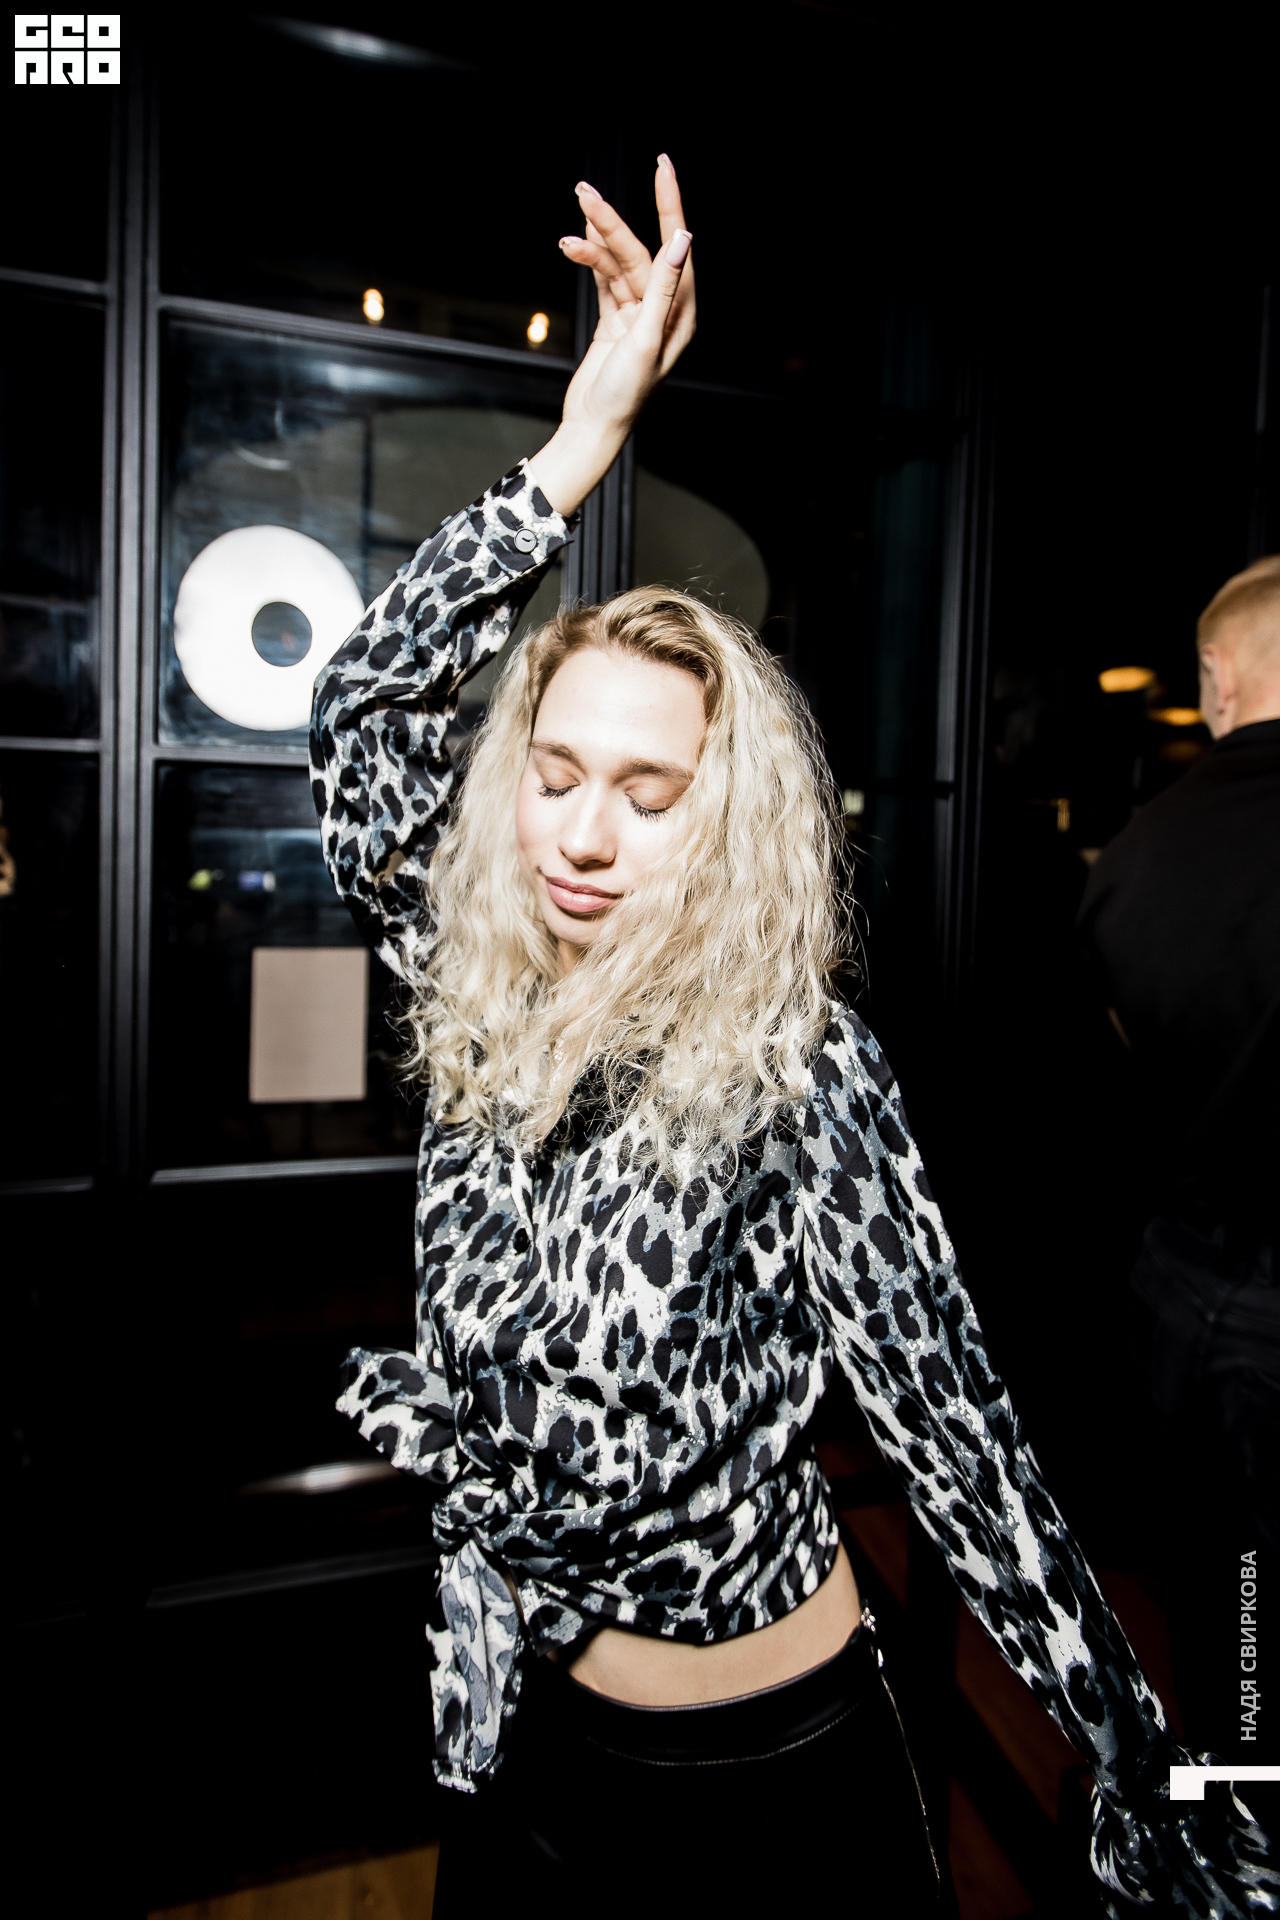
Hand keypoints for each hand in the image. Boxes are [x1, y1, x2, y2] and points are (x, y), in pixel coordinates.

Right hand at [528, 156, 694, 517]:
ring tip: (569, 226)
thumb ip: (662, 287)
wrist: (593, 428)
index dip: (669, 205)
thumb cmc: (624, 396)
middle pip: (639, 252)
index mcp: (682, 313)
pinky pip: (603, 280)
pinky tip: (572, 244)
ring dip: (593, 243)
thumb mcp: (646, 339)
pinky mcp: (614, 320)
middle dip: (611, 223)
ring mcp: (637, 313)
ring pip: (617, 264)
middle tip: (584, 192)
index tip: (662, 166)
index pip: (677, 247)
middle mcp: (663, 309)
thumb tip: (682, 240)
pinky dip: (588, 262)